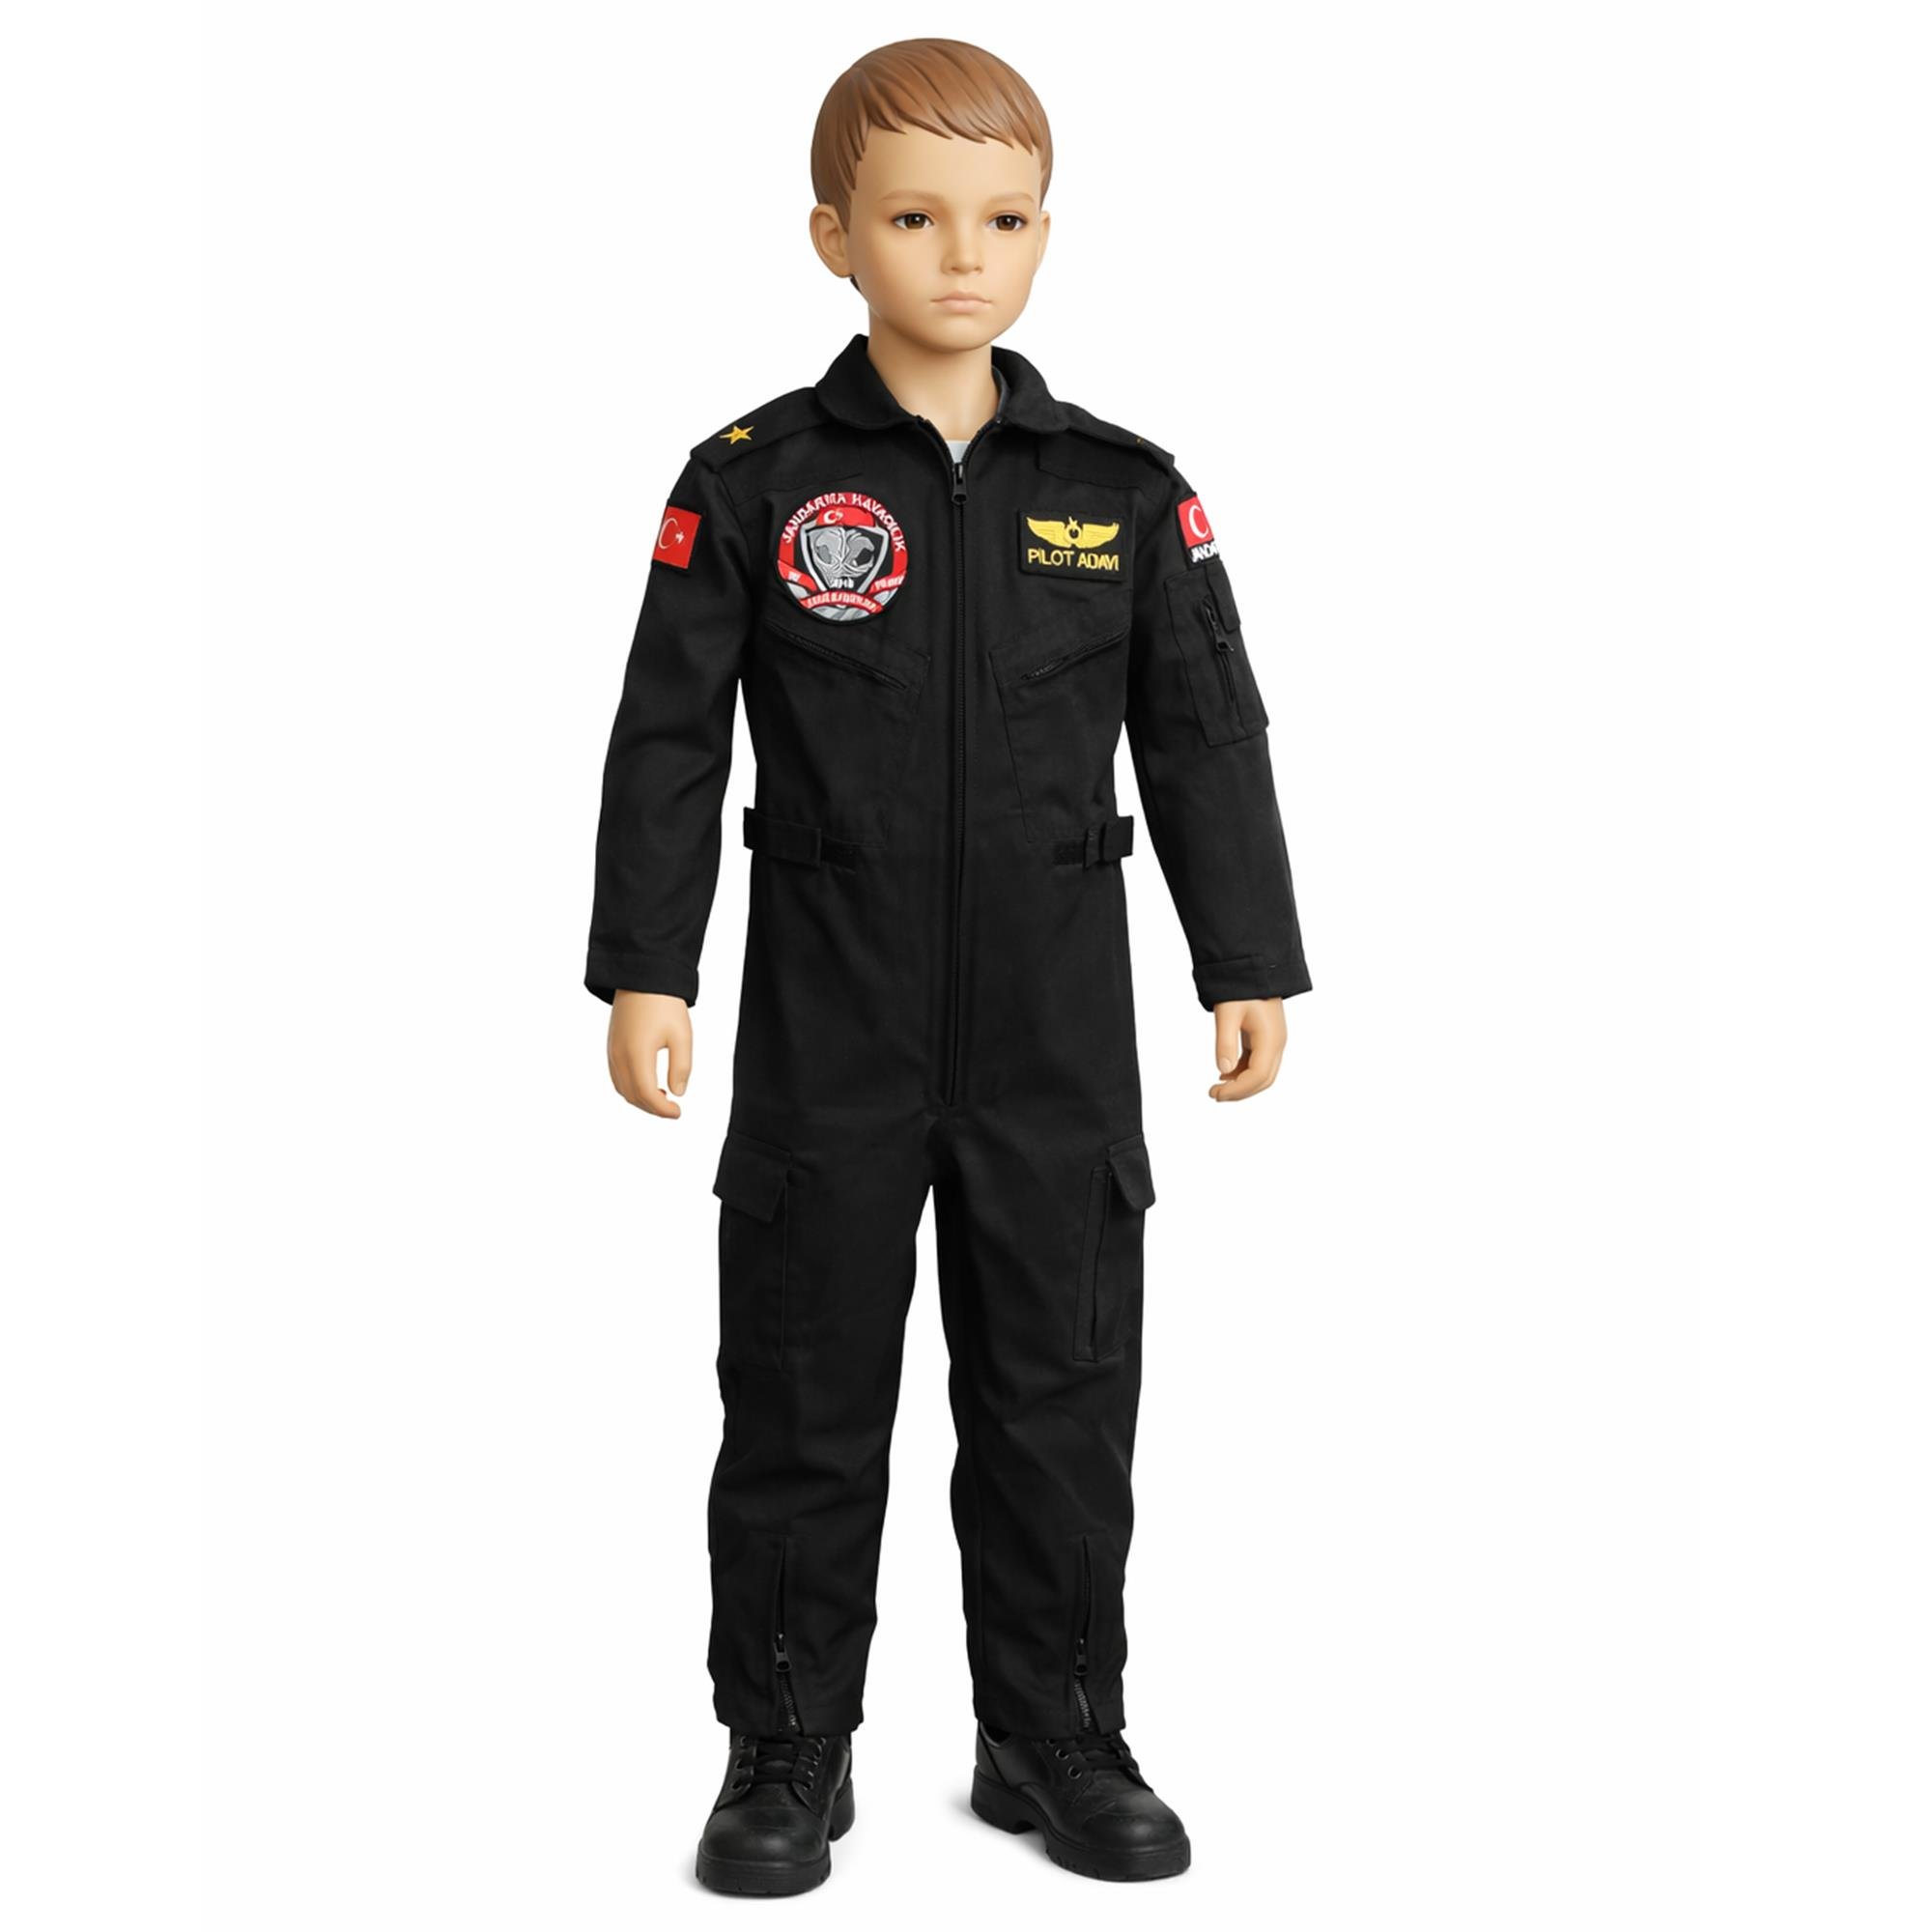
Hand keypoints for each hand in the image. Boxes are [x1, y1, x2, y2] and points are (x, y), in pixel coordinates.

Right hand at [607, 989, 693, 1116]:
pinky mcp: (611, 1046)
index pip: (646, 1095)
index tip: (678, 1112)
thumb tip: (678, 1092)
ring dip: (640, 1099)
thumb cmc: (665, 1004)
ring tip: (662, 1098)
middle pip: (632, 1096)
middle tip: (673, 1110)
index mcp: (637, 1054)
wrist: (642, 977)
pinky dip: (631, 1088)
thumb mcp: (681, 1036)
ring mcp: (612, 1051)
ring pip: (622, 1089)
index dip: (662, 1110)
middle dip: (652, 1108)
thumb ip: (680, 1067)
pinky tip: (648, 1084)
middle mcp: (619, 1056)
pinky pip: (617, 1077)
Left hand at [1209, 997, 1285, 1100]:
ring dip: (1242, 1083)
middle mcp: (1277, 1043)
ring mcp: (1274, 1040)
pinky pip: (1258, 1062)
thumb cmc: (1241, 987)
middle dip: (1240, 1092)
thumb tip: (1223, 1070)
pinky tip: (1225, 1072)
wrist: (1254, 965)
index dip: (1237, 1090)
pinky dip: (1243, 1071)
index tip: (1214, 1093)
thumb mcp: (1228, 1013)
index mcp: (1271, 1040)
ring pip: (1262, 1073)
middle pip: (1264, 1080)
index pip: (1258, 1076)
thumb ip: (1226, 1042)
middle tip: (1214, 1094)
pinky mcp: (1266, 1037)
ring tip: (1217, 1087)